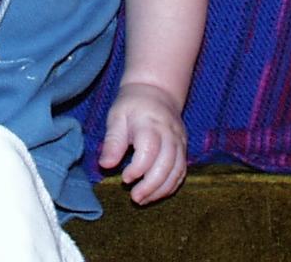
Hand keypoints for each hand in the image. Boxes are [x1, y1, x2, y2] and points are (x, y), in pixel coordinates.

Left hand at [98, 81, 188, 204]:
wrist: (157, 91)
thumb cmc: (132, 105)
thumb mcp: (117, 117)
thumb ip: (112, 142)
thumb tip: (105, 165)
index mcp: (150, 123)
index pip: (149, 150)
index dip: (138, 169)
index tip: (124, 178)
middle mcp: (169, 133)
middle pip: (166, 165)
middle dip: (151, 186)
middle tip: (134, 197)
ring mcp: (180, 142)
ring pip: (177, 171)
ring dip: (161, 190)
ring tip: (143, 200)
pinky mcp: (184, 149)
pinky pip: (182, 172)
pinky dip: (170, 186)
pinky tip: (156, 193)